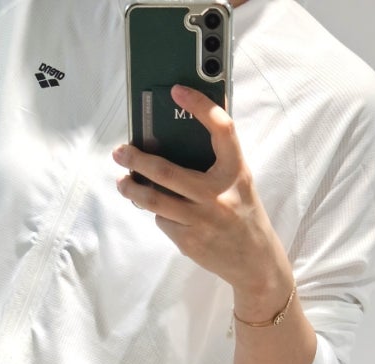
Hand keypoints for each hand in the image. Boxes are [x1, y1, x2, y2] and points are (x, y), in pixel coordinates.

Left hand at [112, 84, 284, 292]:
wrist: (253, 261)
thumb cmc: (242, 212)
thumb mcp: (238, 182)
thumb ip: (215, 162)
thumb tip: (174, 138)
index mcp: (236, 172)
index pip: (221, 130)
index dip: (200, 106)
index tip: (177, 91)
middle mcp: (218, 195)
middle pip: (166, 172)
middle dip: (137, 160)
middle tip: (120, 152)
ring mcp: (201, 220)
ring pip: (154, 201)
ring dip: (131, 189)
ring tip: (123, 182)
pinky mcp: (188, 241)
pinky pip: (163, 221)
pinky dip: (158, 213)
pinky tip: (162, 210)